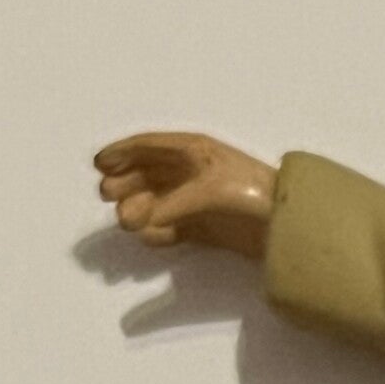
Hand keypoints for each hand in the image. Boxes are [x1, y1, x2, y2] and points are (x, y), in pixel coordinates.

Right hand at [93, 132, 277, 259]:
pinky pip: (171, 228)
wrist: (286, 225)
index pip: (150, 146)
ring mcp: (196, 201)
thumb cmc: (250, 192)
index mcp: (194, 151)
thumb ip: (172, 205)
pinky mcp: (204, 228)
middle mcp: (191, 172)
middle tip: (107, 195)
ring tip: (126, 221)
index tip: (99, 164)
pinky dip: (159, 233)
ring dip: (138, 209)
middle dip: (125, 183)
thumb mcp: (208, 191)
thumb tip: (141, 222)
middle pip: (147, 175)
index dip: (122, 153)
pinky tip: (151, 237)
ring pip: (156, 203)